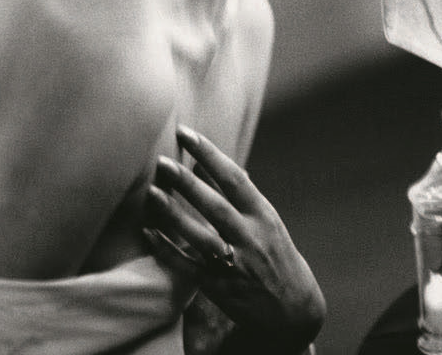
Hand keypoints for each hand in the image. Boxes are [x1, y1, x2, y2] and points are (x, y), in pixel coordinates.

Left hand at [143, 126, 325, 352]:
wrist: (293, 308)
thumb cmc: (276, 253)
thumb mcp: (266, 220)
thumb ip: (239, 194)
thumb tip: (208, 163)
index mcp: (263, 214)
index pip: (234, 177)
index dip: (209, 154)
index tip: (187, 133)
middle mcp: (250, 236)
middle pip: (214, 205)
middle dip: (187, 182)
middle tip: (162, 161)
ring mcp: (234, 263)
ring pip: (199, 236)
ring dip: (173, 214)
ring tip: (151, 193)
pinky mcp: (217, 287)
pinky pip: (187, 265)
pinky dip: (167, 248)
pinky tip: (148, 231)